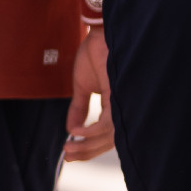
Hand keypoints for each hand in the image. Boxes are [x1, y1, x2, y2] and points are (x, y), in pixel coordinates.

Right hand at [64, 27, 115, 160]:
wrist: (99, 33)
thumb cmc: (95, 54)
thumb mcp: (82, 86)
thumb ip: (78, 109)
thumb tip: (71, 130)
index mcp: (116, 105)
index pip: (106, 135)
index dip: (88, 147)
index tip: (69, 152)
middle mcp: (123, 107)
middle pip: (109, 141)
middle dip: (87, 152)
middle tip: (67, 156)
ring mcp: (123, 103)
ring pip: (108, 137)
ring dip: (86, 146)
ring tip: (68, 148)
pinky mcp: (119, 97)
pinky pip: (107, 124)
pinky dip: (90, 131)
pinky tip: (76, 133)